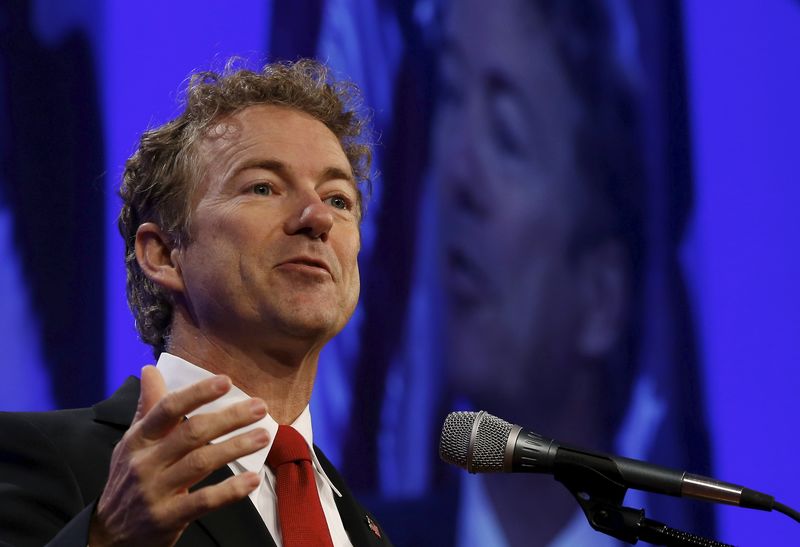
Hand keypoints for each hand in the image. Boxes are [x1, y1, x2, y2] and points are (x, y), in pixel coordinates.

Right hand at [89, 366, 268, 546]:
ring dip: (236, 447)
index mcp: (139, 439)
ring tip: (263, 436)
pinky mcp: (167, 517)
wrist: (108, 536)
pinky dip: (230, 490)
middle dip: (229, 417)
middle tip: (259, 407)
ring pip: (201, 462)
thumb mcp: (132, 443)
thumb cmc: (128, 480)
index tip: (226, 381)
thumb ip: (147, 408)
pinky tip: (252, 479)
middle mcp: (146, 462)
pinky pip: (203, 501)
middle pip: (192, 433)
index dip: (197, 393)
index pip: (167, 408)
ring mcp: (156, 491)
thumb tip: (150, 370)